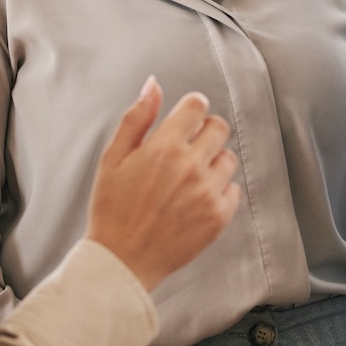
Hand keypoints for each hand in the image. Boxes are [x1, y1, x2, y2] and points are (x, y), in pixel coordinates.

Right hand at [84, 77, 240, 292]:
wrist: (121, 261)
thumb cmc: (112, 209)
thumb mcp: (112, 158)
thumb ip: (137, 118)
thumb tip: (154, 84)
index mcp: (163, 147)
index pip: (197, 105)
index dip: (190, 110)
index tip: (184, 122)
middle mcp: (191, 166)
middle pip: (219, 127)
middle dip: (204, 132)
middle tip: (185, 150)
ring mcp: (208, 192)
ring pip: (228, 158)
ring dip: (212, 162)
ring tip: (188, 179)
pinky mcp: (219, 217)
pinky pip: (233, 190)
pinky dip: (219, 191)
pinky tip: (195, 200)